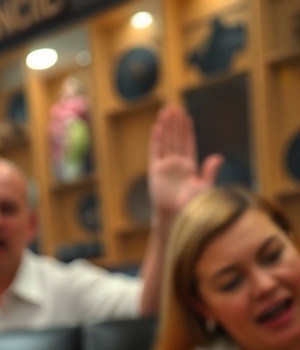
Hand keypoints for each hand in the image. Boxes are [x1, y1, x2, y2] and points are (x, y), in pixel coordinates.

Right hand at [149, 105, 223, 225]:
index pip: (188, 144)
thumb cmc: (192, 206)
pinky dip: (156, 140)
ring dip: (166, 127)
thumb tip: (218, 158)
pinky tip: (157, 127)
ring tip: (165, 111)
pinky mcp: (155, 172)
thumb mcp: (204, 187)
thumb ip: (210, 172)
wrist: (177, 217)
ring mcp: (165, 167)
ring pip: (166, 142)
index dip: (187, 130)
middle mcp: (177, 165)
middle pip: (176, 139)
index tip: (186, 116)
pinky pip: (156, 152)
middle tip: (174, 107)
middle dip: (175, 124)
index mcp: (189, 167)